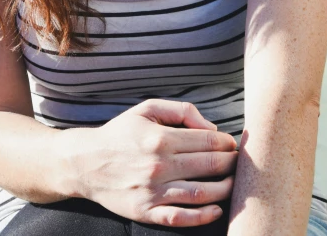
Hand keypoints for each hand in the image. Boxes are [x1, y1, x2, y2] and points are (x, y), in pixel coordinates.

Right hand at [64, 98, 237, 227]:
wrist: (86, 162)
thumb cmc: (121, 133)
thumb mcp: (147, 109)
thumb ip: (181, 111)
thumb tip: (212, 128)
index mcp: (160, 138)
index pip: (208, 141)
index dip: (228, 143)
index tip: (233, 144)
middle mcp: (159, 165)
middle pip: (210, 165)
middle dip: (231, 164)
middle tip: (240, 163)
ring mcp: (153, 191)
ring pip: (201, 193)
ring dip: (225, 189)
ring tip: (234, 184)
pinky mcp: (146, 212)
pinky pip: (181, 218)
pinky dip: (203, 216)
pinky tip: (216, 209)